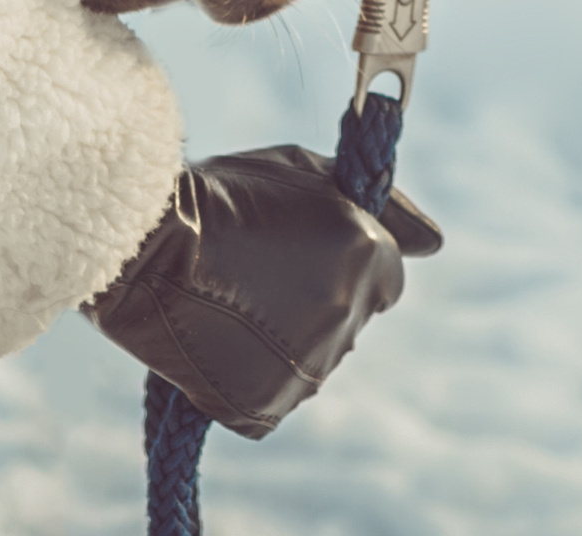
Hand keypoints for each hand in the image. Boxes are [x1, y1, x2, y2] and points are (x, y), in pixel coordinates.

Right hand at [83, 143, 441, 438]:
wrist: (145, 244)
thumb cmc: (222, 192)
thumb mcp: (301, 172)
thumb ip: (380, 206)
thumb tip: (437, 242)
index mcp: (364, 257)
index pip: (387, 274)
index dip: (348, 258)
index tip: (308, 245)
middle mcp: (345, 317)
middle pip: (351, 316)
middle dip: (318, 294)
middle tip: (259, 265)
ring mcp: (306, 369)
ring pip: (315, 358)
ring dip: (288, 335)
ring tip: (233, 295)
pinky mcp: (264, 409)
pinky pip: (275, 396)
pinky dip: (254, 374)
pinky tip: (221, 334)